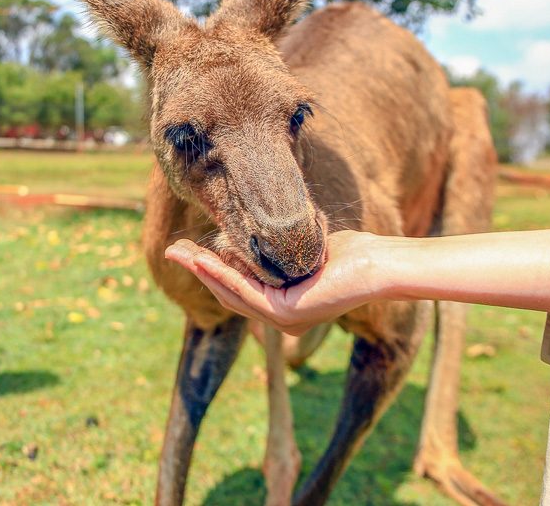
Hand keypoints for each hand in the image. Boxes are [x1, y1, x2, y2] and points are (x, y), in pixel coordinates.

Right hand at [164, 230, 383, 334]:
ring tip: (180, 254)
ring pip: (233, 294)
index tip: (188, 249)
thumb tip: (254, 229)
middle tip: (172, 251)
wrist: (376, 265)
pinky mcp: (287, 315)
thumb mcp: (303, 249)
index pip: (238, 288)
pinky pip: (247, 293)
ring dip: (203, 272)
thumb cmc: (349, 253)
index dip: (210, 270)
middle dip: (199, 270)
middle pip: (228, 293)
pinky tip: (204, 260)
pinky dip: (222, 276)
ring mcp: (283, 320)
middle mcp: (280, 318)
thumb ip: (276, 249)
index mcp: (283, 306)